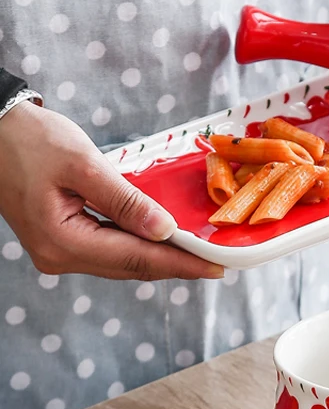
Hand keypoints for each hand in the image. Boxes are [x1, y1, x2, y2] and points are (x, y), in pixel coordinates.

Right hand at [0, 102, 223, 280]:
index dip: (180, 264)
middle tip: (217, 263)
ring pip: (120, 261)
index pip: (135, 258)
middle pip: (130, 266)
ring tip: (198, 254)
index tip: (216, 267)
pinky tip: (162, 240)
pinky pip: (109, 249)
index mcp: (62, 241)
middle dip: (175, 264)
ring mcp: (58, 251)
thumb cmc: (31, 140)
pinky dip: (138, 245)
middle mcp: (59, 256)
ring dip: (159, 257)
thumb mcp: (84, 165)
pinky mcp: (61, 239)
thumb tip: (164, 230)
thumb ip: (126, 200)